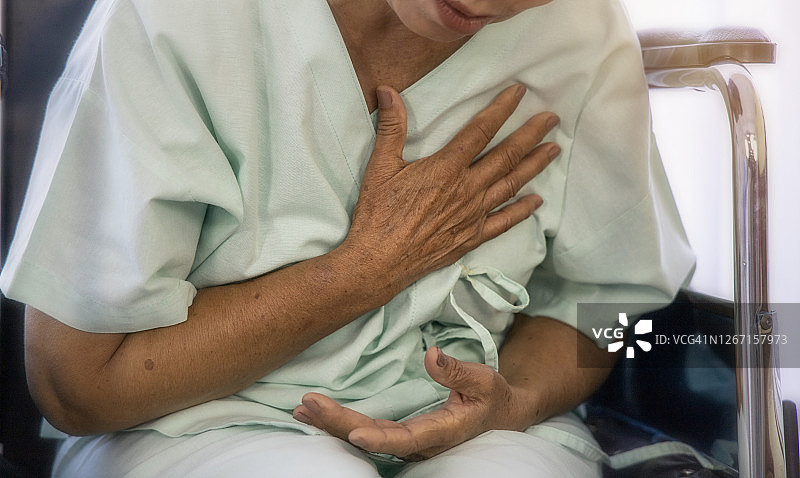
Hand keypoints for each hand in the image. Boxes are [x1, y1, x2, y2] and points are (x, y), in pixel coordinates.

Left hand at [292, 347, 535, 460]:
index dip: (379, 439)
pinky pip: (366, 430)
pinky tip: (314, 415)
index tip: (353, 432)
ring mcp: (407, 440)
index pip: (406, 439)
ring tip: (301, 411)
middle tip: (308, 404)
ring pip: (364, 436)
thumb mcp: (484, 381)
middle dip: (338, 423)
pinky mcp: (400, 434)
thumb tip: (430, 354)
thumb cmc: (493, 399)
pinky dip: (338, 423)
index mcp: (442, 432)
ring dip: (331, 425)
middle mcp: (420, 442)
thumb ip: (457, 371)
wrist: (499, 417)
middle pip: (373, 437)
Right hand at [342, 84, 559, 300]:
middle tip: (552, 119)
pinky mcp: (471, 237)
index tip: (519, 92)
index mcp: (446, 169)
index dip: (502, 109)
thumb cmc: (378, 214)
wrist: (379, 262)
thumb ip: (391, 127)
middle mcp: (466, 190)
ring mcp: (472, 215)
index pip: (481, 131)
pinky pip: (504, 222)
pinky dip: (522, 210)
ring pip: (511, 185)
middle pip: (506, 156)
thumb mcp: (380, 166)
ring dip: (535, 166)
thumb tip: (388, 91)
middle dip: (531, 134)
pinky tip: (537, 201)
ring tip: (553, 150)